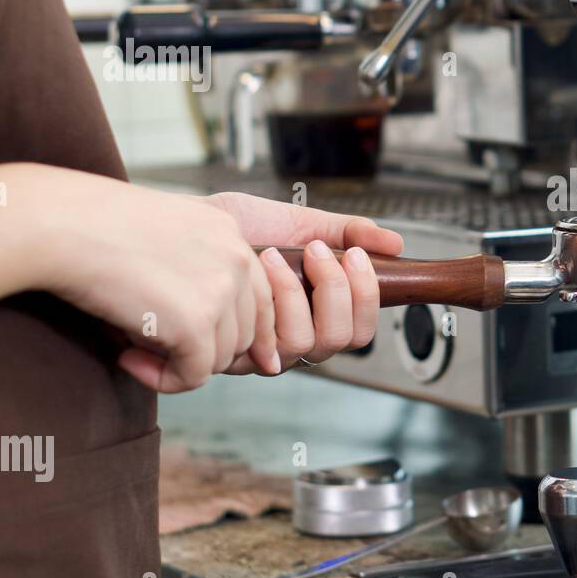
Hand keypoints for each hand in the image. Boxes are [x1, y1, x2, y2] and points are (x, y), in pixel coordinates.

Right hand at [28, 168, 282, 392]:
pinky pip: (195, 375)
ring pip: (222, 357)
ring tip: (134, 348)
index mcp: (230, 233)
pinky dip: (164, 380)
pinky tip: (127, 358)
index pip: (261, 297)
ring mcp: (221, 290)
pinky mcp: (196, 322)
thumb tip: (203, 319)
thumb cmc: (93, 226)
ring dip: (181, 364)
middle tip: (155, 349)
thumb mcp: (163, 233)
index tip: (233, 360)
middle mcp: (236, 258)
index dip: (248, 334)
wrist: (60, 225)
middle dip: (206, 350)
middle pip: (246, 332)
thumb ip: (194, 265)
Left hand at [202, 192, 401, 373]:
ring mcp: (264, 350)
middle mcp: (293, 338)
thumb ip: (346, 232)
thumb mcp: (297, 222)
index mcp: (314, 313)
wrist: (180, 226)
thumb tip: (396, 244)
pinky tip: (260, 265)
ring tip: (278, 256)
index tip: (355, 255)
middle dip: (340, 291)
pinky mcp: (234, 355)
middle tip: (318, 252)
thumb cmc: (230, 229)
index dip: (367, 295)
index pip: (360, 327)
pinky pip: (274, 343)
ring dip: (300, 292)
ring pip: (311, 344)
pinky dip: (276, 296)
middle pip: (345, 340)